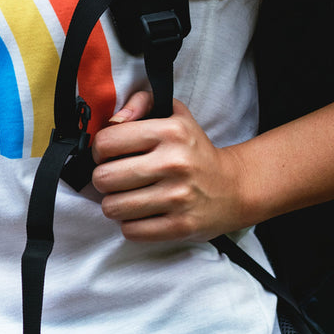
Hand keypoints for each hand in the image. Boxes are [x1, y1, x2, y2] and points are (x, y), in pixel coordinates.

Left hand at [90, 91, 249, 241]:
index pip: (105, 142)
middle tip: (119, 179)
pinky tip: (144, 213)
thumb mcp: (175, 114)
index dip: (100, 150)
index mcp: (170, 132)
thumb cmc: (193, 151)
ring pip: (112, 207)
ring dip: (116, 204)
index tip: (110, 155)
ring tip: (131, 197)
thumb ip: (141, 102)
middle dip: (105, 179)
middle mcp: (174, 163)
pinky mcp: (180, 226)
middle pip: (103, 178)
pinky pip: (130, 231)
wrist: (234, 187)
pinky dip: (131, 225)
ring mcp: (178, 197)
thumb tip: (113, 119)